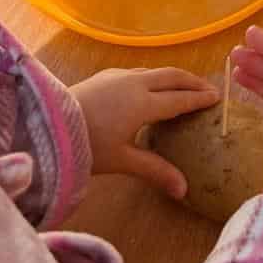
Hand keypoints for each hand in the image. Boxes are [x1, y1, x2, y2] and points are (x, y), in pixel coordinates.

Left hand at [72, 67, 217, 198]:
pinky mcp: (104, 75)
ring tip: (183, 86)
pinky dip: (155, 77)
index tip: (217, 98)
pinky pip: (139, 71)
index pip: (180, 99)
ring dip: (174, 77)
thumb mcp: (122, 160)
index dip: (200, 99)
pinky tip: (148, 86)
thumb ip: (155, 170)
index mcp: (144, 103)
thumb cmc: (87, 144)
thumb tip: (184, 191)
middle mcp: (136, 83)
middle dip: (193, 82)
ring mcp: (119, 75)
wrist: (45, 126)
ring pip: (155, 71)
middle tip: (208, 89)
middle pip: (173, 76)